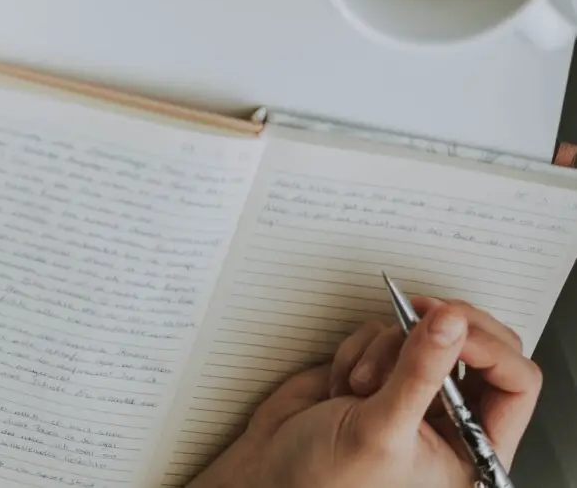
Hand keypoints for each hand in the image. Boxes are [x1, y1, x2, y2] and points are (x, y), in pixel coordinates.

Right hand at [330, 296, 540, 465]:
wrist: (271, 471)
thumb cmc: (327, 480)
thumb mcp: (382, 430)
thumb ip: (419, 372)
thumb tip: (451, 322)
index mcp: (474, 447)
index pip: (514, 383)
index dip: (488, 349)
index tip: (449, 329)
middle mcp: (451, 418)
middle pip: (476, 347)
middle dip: (441, 333)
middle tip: (418, 315)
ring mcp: (414, 391)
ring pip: (422, 334)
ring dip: (384, 350)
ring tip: (358, 387)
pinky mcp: (379, 370)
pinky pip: (382, 334)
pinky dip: (357, 350)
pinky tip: (340, 386)